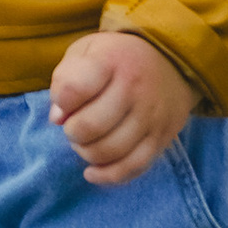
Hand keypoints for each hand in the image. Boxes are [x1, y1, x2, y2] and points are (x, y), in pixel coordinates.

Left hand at [48, 28, 198, 185]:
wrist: (170, 60)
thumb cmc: (116, 57)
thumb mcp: (85, 51)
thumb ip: (64, 79)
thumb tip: (58, 118)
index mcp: (111, 61)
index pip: (75, 89)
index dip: (61, 102)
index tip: (64, 103)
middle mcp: (134, 89)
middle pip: (91, 126)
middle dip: (73, 133)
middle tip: (74, 127)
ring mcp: (151, 116)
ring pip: (112, 150)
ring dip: (88, 153)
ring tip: (85, 143)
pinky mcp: (163, 137)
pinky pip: (135, 166)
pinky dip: (109, 176)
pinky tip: (92, 173)